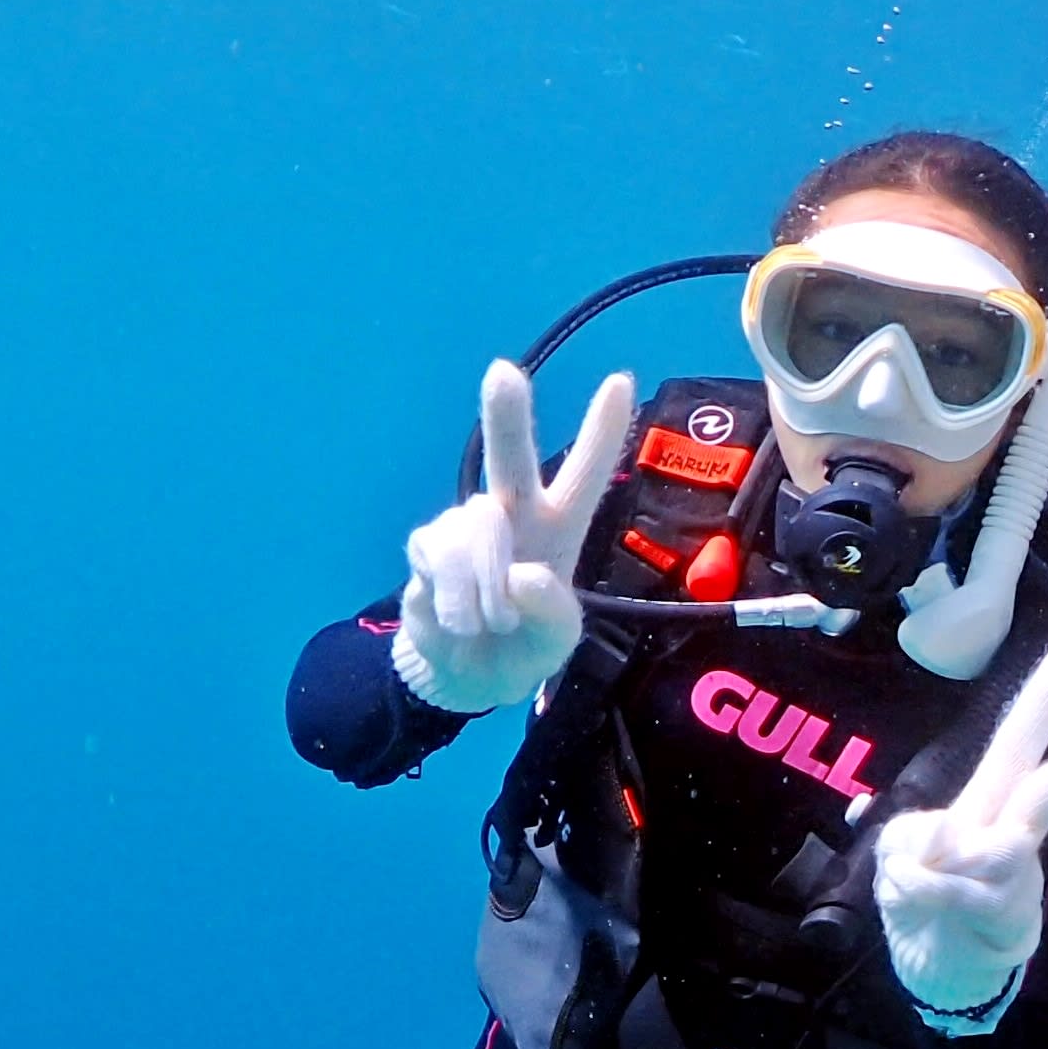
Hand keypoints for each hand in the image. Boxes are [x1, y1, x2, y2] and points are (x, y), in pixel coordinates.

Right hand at [391, 362, 634, 715]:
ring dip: (485, 587)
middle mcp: (512, 513)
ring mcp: (466, 525)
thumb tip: (522, 575)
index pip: (584, 474)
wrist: (467, 675)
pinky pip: (440, 559)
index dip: (603, 431)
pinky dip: (455, 598)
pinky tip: (459, 619)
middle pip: (510, 458)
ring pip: (474, 530)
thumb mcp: (556, 642)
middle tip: (502, 373)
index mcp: (559, 526)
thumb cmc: (524, 646)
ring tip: (491, 621)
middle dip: (507, 416)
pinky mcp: (428, 546)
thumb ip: (551, 613)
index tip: (620, 381)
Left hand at [872, 635, 1047, 1027]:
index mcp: (988, 805)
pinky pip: (955, 891)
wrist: (939, 976)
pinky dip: (917, 888)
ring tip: (914, 874)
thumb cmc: (926, 904)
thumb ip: (912, 837)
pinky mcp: (1003, 923)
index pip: (1017, 742)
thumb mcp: (899, 856)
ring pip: (1007, 847)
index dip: (1045, 697)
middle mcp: (1009, 836)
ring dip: (953, 855)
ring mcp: (1012, 881)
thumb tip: (946, 838)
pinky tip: (905, 891)